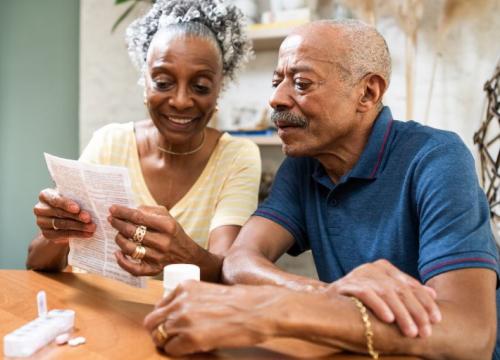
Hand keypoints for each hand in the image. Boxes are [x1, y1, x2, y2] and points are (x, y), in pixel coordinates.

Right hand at [33, 188, 94, 243]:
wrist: (64, 219)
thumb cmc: (71, 203)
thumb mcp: (72, 197)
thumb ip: (77, 195)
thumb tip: (92, 196)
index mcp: (45, 195)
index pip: (54, 199)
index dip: (66, 204)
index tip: (77, 208)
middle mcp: (40, 208)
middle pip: (59, 213)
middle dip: (76, 216)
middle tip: (89, 218)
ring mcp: (41, 222)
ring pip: (61, 224)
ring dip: (79, 226)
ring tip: (91, 227)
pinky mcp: (46, 234)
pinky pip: (62, 235)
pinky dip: (76, 234)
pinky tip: (87, 234)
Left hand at [108, 205, 196, 275]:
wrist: (188, 255)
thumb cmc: (174, 233)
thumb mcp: (168, 216)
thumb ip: (149, 211)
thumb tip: (130, 211)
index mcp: (167, 226)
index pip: (139, 217)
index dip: (123, 212)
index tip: (112, 209)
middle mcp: (163, 242)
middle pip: (132, 232)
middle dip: (118, 224)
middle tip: (111, 219)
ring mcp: (158, 257)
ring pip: (130, 248)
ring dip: (119, 240)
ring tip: (118, 234)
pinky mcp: (154, 269)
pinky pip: (133, 269)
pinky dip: (122, 262)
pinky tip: (118, 253)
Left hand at [143, 281, 282, 355]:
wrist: (259, 310)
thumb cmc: (242, 301)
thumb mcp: (210, 291)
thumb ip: (192, 299)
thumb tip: (181, 314)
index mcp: (185, 287)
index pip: (159, 306)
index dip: (163, 318)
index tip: (170, 324)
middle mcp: (180, 301)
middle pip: (152, 322)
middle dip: (159, 331)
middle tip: (171, 338)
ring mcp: (184, 319)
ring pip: (158, 336)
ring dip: (169, 343)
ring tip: (184, 344)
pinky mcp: (191, 338)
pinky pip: (171, 349)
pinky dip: (178, 352)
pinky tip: (191, 349)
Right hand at [328, 259, 440, 337]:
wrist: (327, 302)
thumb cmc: (361, 300)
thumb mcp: (386, 293)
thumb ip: (407, 292)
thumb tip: (433, 294)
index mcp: (385, 267)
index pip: (411, 285)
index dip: (426, 302)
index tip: (436, 320)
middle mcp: (373, 268)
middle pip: (401, 290)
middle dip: (416, 312)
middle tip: (425, 332)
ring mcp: (359, 274)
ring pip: (387, 293)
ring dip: (402, 314)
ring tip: (411, 331)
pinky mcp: (347, 284)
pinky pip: (367, 294)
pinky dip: (379, 306)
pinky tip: (388, 319)